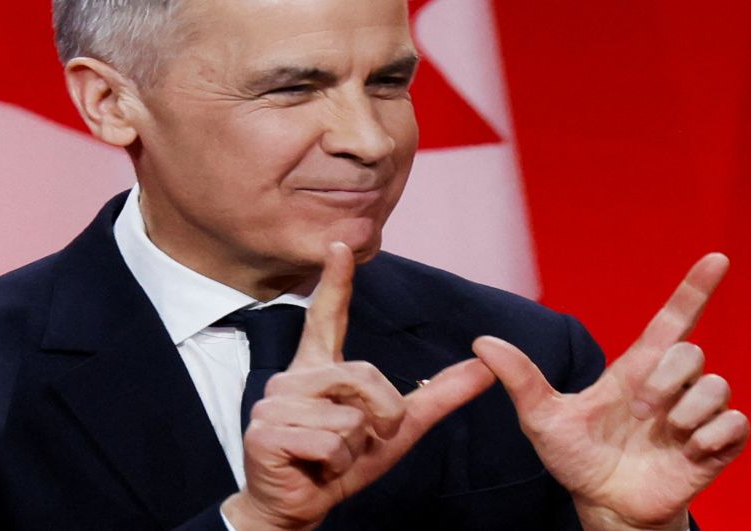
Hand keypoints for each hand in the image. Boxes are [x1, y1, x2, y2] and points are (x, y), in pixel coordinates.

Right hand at [222, 242, 495, 529]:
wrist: (295, 508)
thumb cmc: (340, 464)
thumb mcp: (398, 429)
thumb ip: (438, 396)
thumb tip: (486, 366)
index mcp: (319, 369)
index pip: (327, 318)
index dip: (336, 282)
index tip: (340, 245)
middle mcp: (293, 378)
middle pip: (365, 377)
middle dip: (381, 418)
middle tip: (359, 442)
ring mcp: (274, 402)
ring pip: (349, 419)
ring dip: (352, 450)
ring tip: (327, 457)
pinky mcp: (264, 432)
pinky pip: (328, 443)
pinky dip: (333, 465)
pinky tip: (311, 467)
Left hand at [472, 253, 749, 530]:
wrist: (604, 505)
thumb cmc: (576, 458)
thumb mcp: (543, 419)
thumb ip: (520, 379)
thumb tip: (482, 342)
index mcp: (638, 369)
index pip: (673, 319)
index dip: (695, 288)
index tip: (716, 258)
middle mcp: (672, 386)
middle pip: (692, 352)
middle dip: (665, 380)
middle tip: (638, 413)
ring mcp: (696, 415)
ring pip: (717, 387)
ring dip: (686, 414)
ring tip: (663, 436)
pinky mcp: (716, 446)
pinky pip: (735, 424)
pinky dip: (710, 438)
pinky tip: (688, 452)